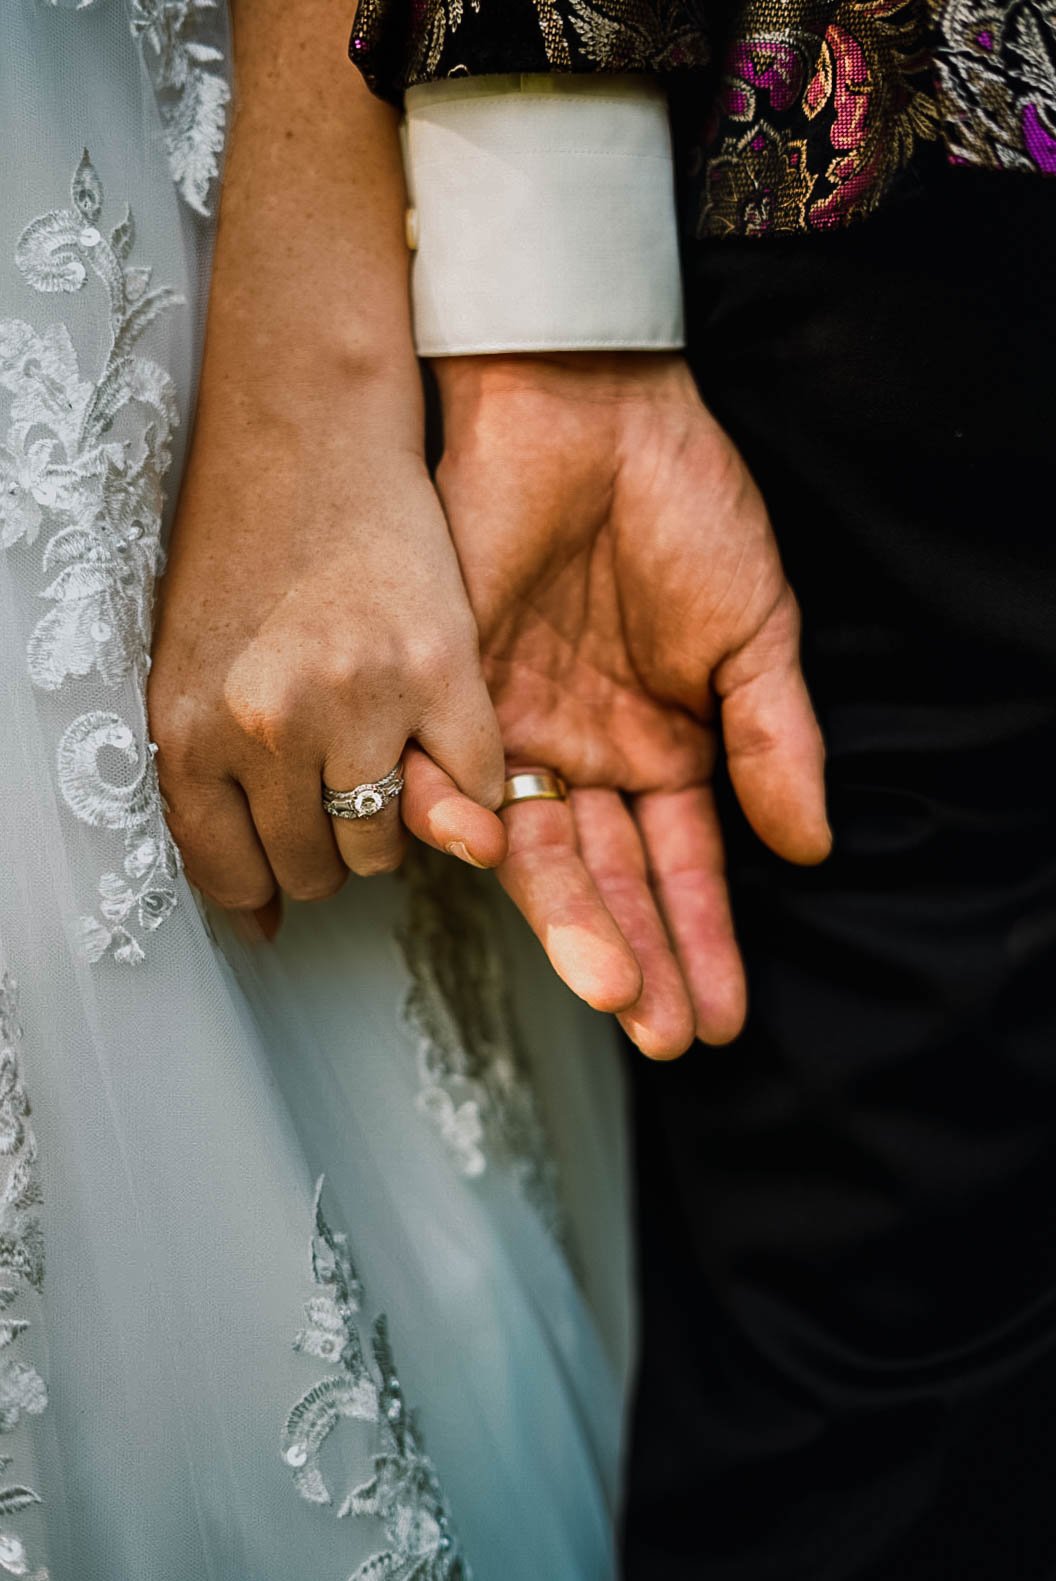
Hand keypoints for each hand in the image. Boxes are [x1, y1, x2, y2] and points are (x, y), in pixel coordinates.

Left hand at [149, 375, 506, 916]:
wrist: (306, 435)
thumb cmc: (241, 553)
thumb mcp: (187, 672)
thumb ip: (209, 791)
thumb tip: (261, 923)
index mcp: (188, 728)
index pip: (229, 875)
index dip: (260, 884)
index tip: (281, 865)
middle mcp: (269, 725)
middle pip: (313, 871)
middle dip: (324, 845)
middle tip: (333, 785)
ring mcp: (360, 701)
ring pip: (386, 845)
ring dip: (389, 821)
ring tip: (380, 752)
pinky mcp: (442, 672)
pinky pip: (475, 791)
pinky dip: (468, 788)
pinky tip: (441, 742)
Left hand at [434, 352, 830, 1056]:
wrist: (585, 408)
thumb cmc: (683, 505)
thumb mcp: (754, 627)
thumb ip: (776, 739)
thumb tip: (812, 844)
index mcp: (667, 750)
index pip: (684, 868)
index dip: (702, 940)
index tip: (717, 1013)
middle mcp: (591, 759)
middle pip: (611, 881)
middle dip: (639, 957)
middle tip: (660, 1028)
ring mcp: (522, 735)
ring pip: (542, 856)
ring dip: (573, 923)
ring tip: (610, 987)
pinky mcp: (456, 701)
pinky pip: (458, 782)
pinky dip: (470, 820)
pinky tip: (502, 858)